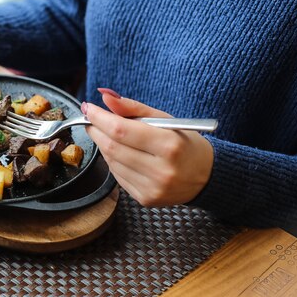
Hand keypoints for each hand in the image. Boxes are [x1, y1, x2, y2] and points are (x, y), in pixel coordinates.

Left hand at [82, 88, 213, 206]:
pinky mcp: (146, 199)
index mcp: (170, 145)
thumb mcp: (166, 120)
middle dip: (96, 131)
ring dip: (104, 146)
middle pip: (112, 148)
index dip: (99, 118)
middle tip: (91, 120)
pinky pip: (118, 177)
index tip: (88, 108)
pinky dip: (113, 162)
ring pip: (112, 163)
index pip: (121, 130)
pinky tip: (121, 153)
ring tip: (108, 135)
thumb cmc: (186, 143)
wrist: (207, 176)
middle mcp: (161, 170)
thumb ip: (133, 108)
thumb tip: (105, 96)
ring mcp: (153, 188)